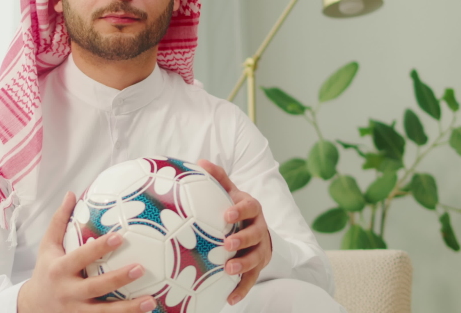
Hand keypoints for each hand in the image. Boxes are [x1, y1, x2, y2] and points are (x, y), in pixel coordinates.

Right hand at [17, 191, 156, 312]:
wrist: (31, 308)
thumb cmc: (45, 272)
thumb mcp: (47, 247)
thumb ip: (59, 221)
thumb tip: (71, 194)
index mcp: (60, 270)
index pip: (80, 257)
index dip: (99, 248)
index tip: (119, 237)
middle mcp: (68, 292)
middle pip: (95, 287)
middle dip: (118, 279)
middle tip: (140, 268)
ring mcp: (76, 311)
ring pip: (104, 312)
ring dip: (128, 308)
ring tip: (150, 301)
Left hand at [197, 160, 271, 306]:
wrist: (257, 228)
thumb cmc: (236, 208)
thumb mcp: (229, 191)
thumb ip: (217, 178)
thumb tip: (200, 162)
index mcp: (251, 209)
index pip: (249, 207)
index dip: (240, 210)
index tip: (227, 214)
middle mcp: (259, 228)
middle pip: (256, 234)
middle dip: (243, 239)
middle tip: (227, 244)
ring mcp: (260, 249)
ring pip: (256, 258)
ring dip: (244, 264)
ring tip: (229, 270)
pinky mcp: (258, 266)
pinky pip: (252, 279)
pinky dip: (242, 289)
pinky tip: (230, 299)